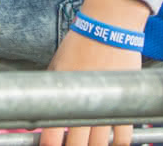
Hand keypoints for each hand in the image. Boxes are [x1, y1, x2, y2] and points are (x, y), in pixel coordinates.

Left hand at [39, 0, 146, 145]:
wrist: (109, 28)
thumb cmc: (79, 44)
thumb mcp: (55, 67)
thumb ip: (47, 92)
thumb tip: (35, 113)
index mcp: (65, 97)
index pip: (52, 137)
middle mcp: (87, 106)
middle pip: (77, 145)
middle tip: (69, 145)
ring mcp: (108, 107)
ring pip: (100, 145)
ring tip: (89, 144)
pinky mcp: (127, 104)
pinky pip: (124, 136)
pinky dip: (119, 144)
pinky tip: (112, 144)